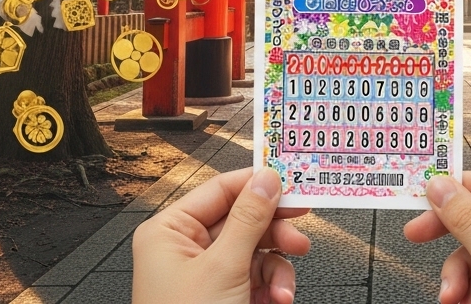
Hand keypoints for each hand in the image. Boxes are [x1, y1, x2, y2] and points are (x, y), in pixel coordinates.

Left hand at [132, 168, 310, 303]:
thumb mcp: (223, 268)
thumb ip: (249, 220)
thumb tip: (266, 180)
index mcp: (169, 232)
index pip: (220, 190)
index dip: (257, 184)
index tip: (292, 179)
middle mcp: (185, 250)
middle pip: (244, 221)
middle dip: (274, 234)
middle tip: (300, 232)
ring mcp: (206, 276)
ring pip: (257, 252)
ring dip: (277, 270)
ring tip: (283, 289)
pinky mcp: (225, 298)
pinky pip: (258, 280)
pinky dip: (273, 290)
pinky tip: (276, 303)